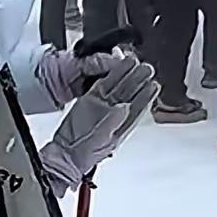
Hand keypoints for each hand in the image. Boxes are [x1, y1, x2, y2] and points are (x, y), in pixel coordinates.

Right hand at [39, 53, 158, 194]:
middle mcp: (113, 115)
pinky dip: (108, 76)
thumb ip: (111, 123)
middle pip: (129, 95)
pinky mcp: (88, 101)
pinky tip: (115, 67)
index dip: (146, 97)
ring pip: (116, 88)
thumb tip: (124, 108)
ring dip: (125, 75)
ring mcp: (101, 107)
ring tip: (134, 62)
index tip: (154, 85)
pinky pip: (101, 85)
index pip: (137, 109)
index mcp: (121, 127)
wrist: (63, 155)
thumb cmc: (82, 155)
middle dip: (138, 81)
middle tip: (147, 68)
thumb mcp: (99, 141)